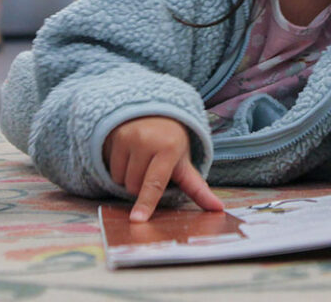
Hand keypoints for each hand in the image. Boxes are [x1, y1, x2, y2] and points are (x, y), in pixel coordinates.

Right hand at [102, 116, 223, 221]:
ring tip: (140, 162)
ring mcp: (129, 136)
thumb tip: (218, 209)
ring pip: (122, 178)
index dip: (146, 203)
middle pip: (135, 185)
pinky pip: (112, 168)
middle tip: (150, 169)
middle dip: (141, 186)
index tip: (138, 220)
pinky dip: (119, 168)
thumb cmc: (171, 141)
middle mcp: (147, 140)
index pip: (156, 183)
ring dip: (129, 178)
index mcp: (168, 149)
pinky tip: (129, 155)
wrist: (154, 111)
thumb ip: (197, 187)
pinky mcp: (116, 134)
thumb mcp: (183, 162)